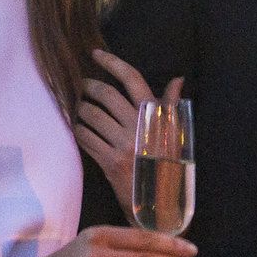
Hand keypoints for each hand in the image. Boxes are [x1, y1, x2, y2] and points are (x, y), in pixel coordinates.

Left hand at [74, 50, 183, 206]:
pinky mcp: (110, 162)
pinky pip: (85, 138)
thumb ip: (171, 106)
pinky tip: (80, 129)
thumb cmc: (169, 165)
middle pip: (106, 95)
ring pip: (91, 115)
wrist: (162, 203)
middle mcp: (139, 127)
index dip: (112, 62)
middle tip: (83, 85)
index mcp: (155, 116)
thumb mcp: (175, 134)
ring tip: (80, 108)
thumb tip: (177, 79)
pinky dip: (79, 130)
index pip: (132, 79)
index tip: (95, 54)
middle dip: (89, 86)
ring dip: (81, 108)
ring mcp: (123, 145)